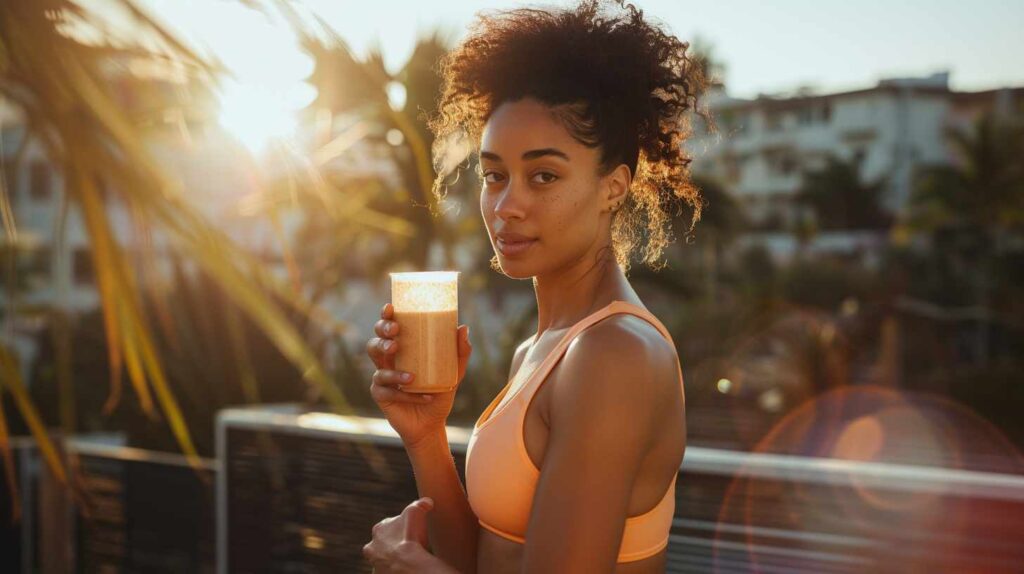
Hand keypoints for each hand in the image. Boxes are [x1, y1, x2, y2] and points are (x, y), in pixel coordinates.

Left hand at [363, 497, 453, 573]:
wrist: (407, 564)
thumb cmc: (409, 537)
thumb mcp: (416, 512)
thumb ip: (420, 504)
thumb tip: (427, 502)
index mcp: (378, 530)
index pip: (390, 526)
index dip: (403, 528)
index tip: (413, 532)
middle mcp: (372, 547)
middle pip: (384, 543)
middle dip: (394, 544)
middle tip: (410, 547)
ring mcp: (375, 563)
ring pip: (384, 559)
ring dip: (394, 558)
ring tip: (409, 559)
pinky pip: (388, 572)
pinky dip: (395, 570)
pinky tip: (405, 568)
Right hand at [367, 303, 471, 447]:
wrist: (432, 423)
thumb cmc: (440, 392)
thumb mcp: (454, 373)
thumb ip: (459, 352)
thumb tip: (463, 327)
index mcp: (402, 349)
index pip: (389, 328)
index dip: (386, 316)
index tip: (390, 308)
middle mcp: (388, 361)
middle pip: (375, 341)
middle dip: (382, 335)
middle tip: (396, 335)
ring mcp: (382, 378)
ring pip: (378, 367)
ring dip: (393, 370)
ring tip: (412, 376)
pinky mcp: (381, 396)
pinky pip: (390, 391)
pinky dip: (407, 394)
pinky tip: (424, 396)